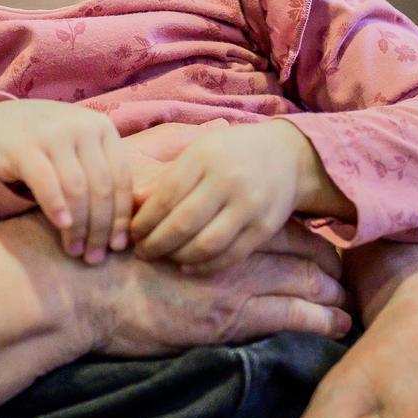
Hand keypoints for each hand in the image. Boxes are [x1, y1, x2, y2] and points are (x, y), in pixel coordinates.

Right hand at [0, 99, 133, 262]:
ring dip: (78, 226)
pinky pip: (46, 183)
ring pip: (76, 189)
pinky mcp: (24, 147)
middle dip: (100, 228)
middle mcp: (81, 127)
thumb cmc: (50, 144)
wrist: (1, 120)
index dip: (121, 217)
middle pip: (101, 187)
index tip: (118, 246)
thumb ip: (103, 173)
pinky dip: (56, 208)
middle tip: (95, 257)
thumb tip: (124, 230)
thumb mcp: (82, 148)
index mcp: (103, 128)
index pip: (121, 179)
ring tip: (75, 250)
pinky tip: (61, 227)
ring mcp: (53, 134)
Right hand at [78, 223, 350, 357]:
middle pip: (299, 251)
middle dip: (330, 266)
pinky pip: (290, 316)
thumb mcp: (136, 220)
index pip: (276, 225)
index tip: (322, 247)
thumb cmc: (100, 256)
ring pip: (304, 282)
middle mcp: (229, 247)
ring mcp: (232, 281)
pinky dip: (320, 319)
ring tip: (350, 306)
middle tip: (349, 278)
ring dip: (333, 294)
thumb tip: (171, 204)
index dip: (307, 236)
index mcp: (212, 223)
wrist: (80, 288)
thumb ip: (165, 211)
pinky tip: (338, 326)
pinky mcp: (228, 317)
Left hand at [129, 120, 315, 272]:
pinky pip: (230, 256)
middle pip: (183, 224)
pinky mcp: (265, 228)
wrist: (286, 156)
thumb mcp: (197, 151)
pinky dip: (205, 266)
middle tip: (142, 252)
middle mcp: (228, 180)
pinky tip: (188, 265)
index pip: (166, 196)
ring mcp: (250, 205)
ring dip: (178, 257)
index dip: (144, 220)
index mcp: (205, 157)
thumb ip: (166, 177)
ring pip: (206, 244)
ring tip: (164, 258)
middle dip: (156, 243)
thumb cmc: (229, 153)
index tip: (131, 233)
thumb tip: (132, 202)